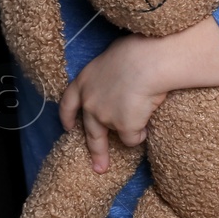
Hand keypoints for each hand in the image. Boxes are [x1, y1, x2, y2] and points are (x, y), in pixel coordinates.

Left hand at [60, 35, 168, 173]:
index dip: (68, 117)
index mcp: (85, 81)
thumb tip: (123, 77)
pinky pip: (134, 138)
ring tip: (146, 117)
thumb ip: (112, 73)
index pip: (68, 103)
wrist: (149, 61)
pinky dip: (141, 134)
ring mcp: (105, 117)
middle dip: (96, 151)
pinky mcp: (123, 127)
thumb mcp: (115, 57)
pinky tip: (150, 122)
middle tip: (99, 167)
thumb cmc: (138, 50)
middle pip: (91, 132)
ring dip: (130, 131)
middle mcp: (90, 103)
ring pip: (119, 134)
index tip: (68, 127)